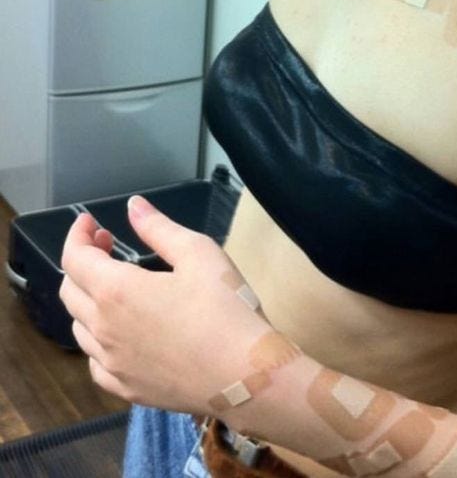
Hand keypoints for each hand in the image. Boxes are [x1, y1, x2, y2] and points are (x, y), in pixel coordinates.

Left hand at [59, 196, 270, 414]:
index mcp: (116, 291)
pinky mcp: (127, 389)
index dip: (77, 235)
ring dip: (88, 300)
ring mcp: (112, 363)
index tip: (90, 222)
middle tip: (109, 246)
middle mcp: (103, 329)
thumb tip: (133, 206)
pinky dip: (98, 340)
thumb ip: (159, 228)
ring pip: (80, 328)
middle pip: (70, 291)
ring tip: (116, 287)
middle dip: (83, 262)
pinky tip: (121, 335)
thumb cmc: (225, 307)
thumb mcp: (199, 253)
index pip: (75, 259)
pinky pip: (95, 363)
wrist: (246, 373)